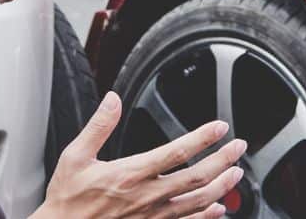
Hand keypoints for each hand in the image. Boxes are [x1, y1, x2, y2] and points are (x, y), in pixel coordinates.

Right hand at [34, 92, 246, 218]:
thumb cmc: (67, 198)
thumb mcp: (74, 156)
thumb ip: (98, 126)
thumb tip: (112, 99)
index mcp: (129, 174)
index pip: (175, 152)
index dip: (202, 138)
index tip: (219, 127)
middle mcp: (146, 197)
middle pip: (195, 177)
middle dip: (222, 160)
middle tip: (238, 147)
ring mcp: (151, 217)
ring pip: (197, 202)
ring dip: (222, 187)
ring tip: (236, 174)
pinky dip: (206, 216)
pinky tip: (218, 209)